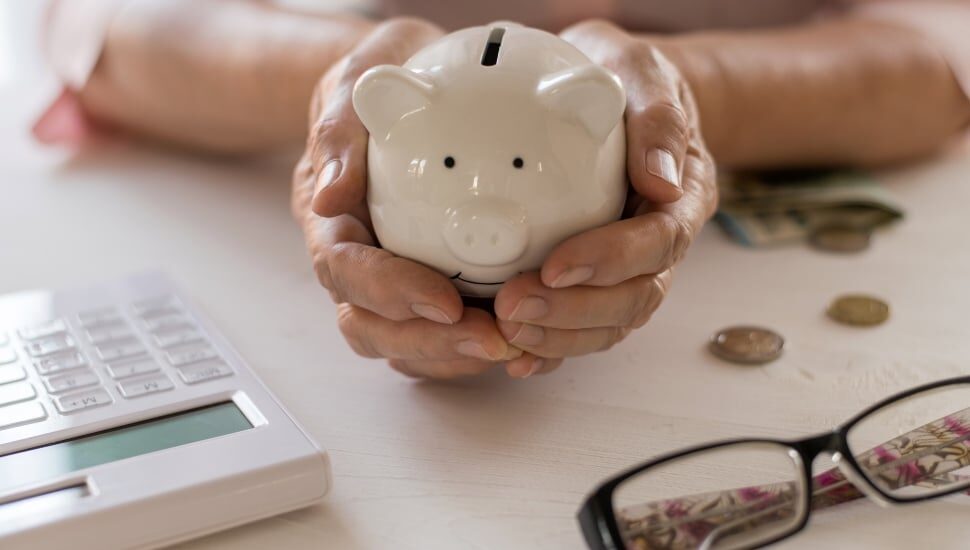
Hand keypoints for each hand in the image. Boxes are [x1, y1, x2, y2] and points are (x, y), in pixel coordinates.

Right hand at [292, 18, 521, 378]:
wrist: (404, 84)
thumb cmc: (382, 80)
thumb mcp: (357, 80)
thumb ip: (339, 130)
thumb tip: (328, 195)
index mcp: (332, 219)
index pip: (344, 270)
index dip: (389, 293)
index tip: (444, 300)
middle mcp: (357, 261)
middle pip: (370, 326)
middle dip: (430, 342)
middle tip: (493, 339)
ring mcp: (389, 281)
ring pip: (405, 343)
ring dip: (457, 356)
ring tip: (517, 347)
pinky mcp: (426, 288)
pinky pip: (443, 336)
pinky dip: (478, 348)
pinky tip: (526, 339)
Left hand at [494, 20, 717, 377]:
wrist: (610, 96)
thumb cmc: (620, 78)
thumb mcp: (640, 71)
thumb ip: (657, 116)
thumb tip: (660, 181)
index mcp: (682, 196)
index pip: (659, 241)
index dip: (611, 260)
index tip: (556, 264)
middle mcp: (663, 242)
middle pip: (636, 297)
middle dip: (577, 310)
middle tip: (515, 306)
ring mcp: (632, 268)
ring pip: (612, 322)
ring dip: (561, 335)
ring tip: (508, 329)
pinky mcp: (598, 282)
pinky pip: (584, 327)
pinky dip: (554, 345)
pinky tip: (516, 357)